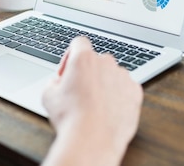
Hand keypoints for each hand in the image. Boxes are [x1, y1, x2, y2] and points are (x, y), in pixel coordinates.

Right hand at [41, 37, 142, 165]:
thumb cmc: (71, 118)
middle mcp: (106, 62)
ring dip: (104, 85)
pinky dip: (118, 96)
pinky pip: (125, 89)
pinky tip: (108, 110)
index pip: (79, 43)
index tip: (68, 72)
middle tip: (79, 92)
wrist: (93, 139)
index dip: (71, 56)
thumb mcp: (48, 95)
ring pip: (112, 75)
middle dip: (88, 73)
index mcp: (84, 59)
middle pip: (97, 61)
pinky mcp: (135, 91)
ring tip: (94, 106)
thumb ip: (54, 81)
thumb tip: (58, 82)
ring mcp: (123, 76)